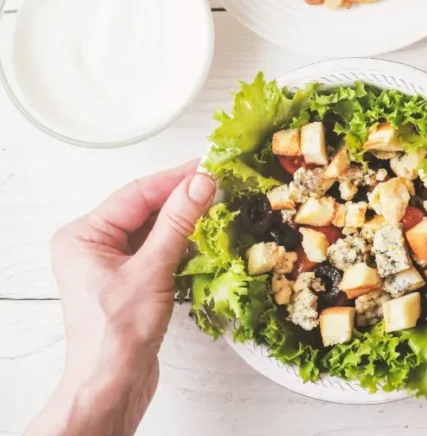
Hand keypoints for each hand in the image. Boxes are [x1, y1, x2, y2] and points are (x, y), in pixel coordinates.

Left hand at [27, 163, 216, 435]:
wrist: (110, 384)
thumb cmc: (117, 335)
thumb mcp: (152, 270)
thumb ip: (178, 223)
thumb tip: (201, 182)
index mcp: (83, 236)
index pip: (137, 193)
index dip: (176, 178)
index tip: (211, 166)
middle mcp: (91, 245)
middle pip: (144, 207)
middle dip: (182, 197)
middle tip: (221, 182)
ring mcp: (108, 263)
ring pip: (152, 227)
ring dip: (184, 219)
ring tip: (218, 205)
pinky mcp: (127, 280)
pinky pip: (155, 248)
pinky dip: (180, 242)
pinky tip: (203, 237)